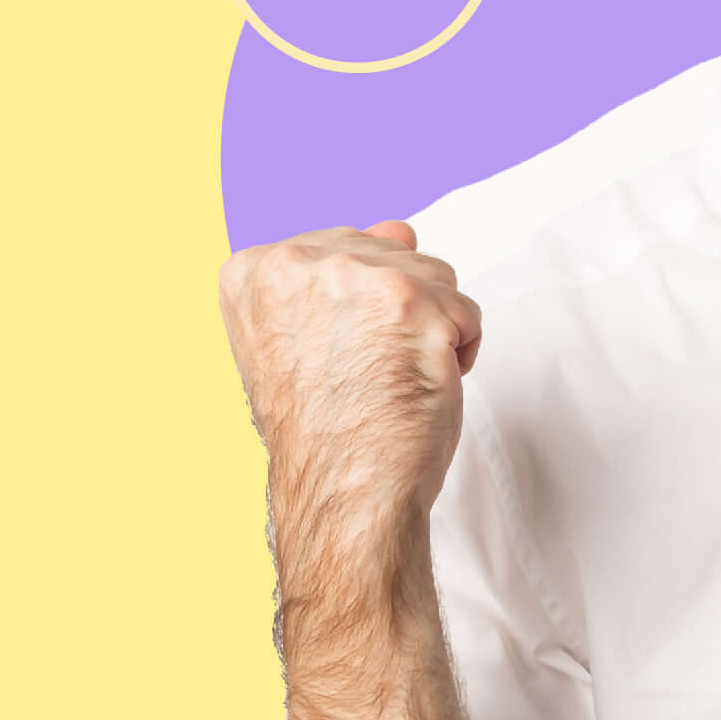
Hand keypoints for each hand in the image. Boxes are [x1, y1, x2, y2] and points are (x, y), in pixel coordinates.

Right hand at [216, 219, 484, 537]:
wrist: (341, 492)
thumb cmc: (322, 430)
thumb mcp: (300, 339)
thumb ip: (339, 275)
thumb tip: (397, 227)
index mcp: (253, 269)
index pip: (342, 248)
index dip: (356, 307)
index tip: (334, 356)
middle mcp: (297, 262)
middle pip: (391, 254)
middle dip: (396, 314)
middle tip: (365, 374)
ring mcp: (355, 278)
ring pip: (434, 275)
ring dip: (430, 330)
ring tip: (391, 380)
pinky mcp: (412, 302)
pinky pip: (466, 313)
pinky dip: (459, 354)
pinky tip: (419, 387)